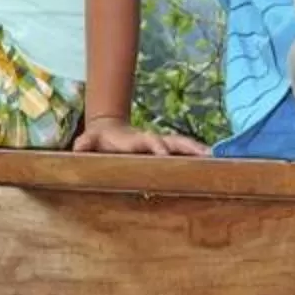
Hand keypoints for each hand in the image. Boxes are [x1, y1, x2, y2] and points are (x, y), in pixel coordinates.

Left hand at [72, 116, 208, 157]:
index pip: (149, 141)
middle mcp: (151, 139)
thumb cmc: (98, 140)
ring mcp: (160, 144)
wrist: (107, 129)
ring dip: (197, 151)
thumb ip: (85, 143)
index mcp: (135, 139)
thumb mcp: (89, 140)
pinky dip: (196, 157)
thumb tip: (78, 147)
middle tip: (205, 154)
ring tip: (216, 159)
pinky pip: (182, 153)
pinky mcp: (164, 150)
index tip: (164, 155)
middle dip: (188, 146)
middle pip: (173, 140)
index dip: (156, 146)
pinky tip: (211, 165)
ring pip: (182, 145)